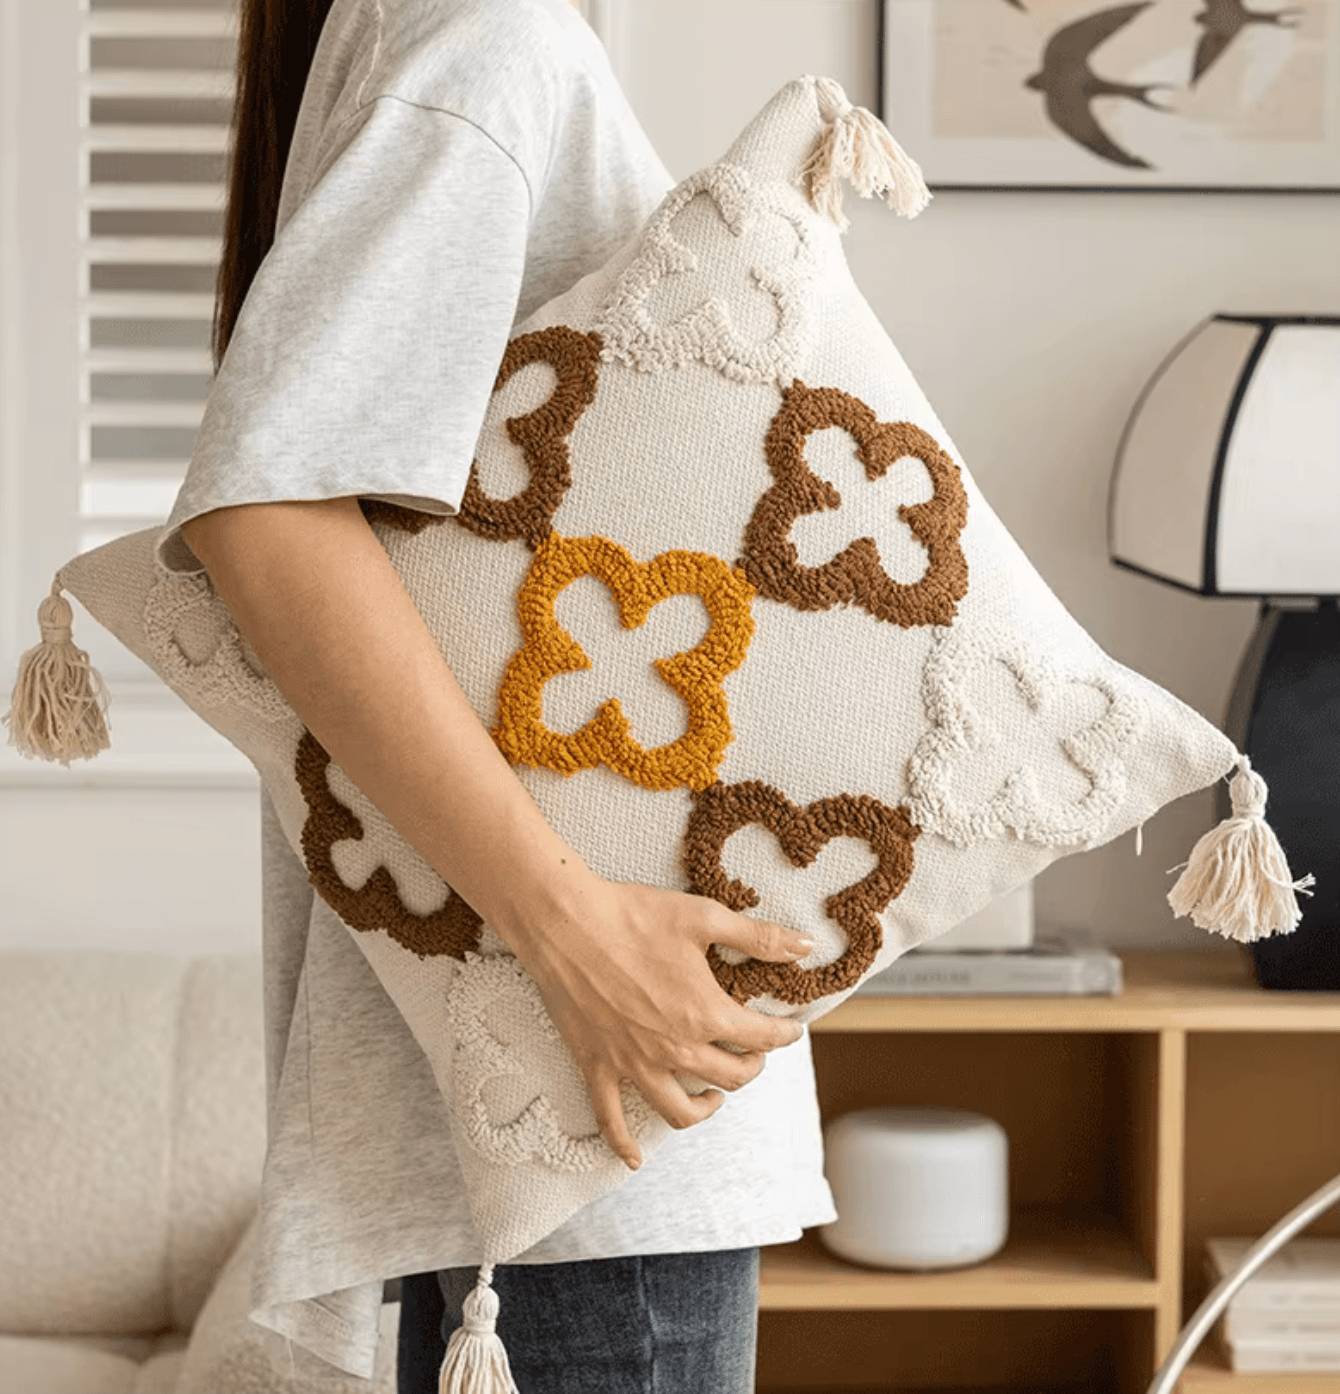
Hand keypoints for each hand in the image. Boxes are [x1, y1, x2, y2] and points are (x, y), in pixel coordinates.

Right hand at [508, 871, 811, 1171]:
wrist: (565, 922)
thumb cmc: (634, 914)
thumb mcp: (704, 918)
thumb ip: (758, 937)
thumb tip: (805, 946)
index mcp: (704, 1014)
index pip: (761, 1037)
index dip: (784, 1035)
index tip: (792, 1030)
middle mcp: (673, 1049)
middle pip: (729, 1077)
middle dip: (751, 1067)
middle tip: (754, 1052)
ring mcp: (633, 1063)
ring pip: (680, 1111)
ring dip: (705, 1109)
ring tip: (713, 1094)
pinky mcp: (597, 1065)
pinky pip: (611, 1120)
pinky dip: (624, 1145)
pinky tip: (635, 1159)